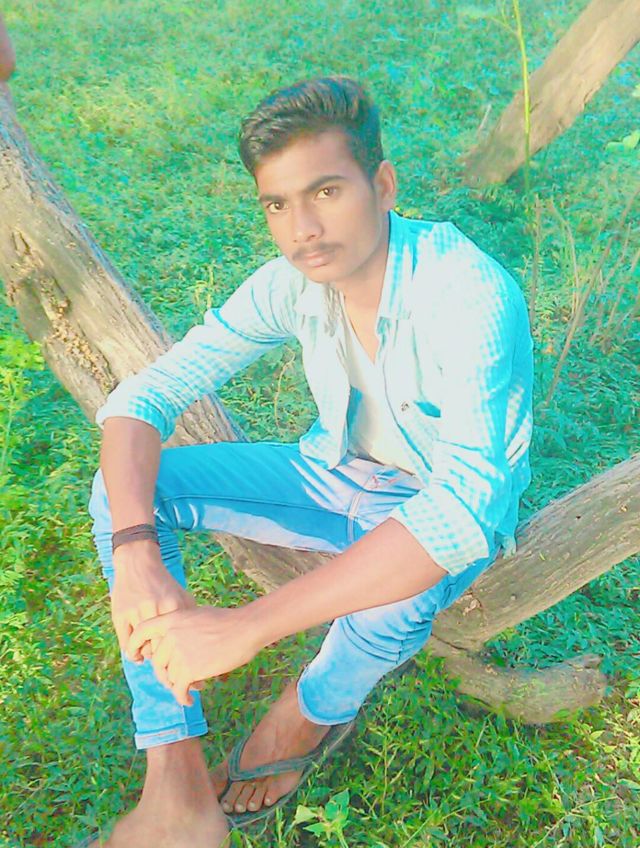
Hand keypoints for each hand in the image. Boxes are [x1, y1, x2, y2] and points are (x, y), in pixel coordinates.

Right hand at [110, 540, 194, 659]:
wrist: (137, 563)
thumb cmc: (161, 583)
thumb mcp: (180, 594)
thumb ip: (189, 614)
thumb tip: (192, 640)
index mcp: (172, 605)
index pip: (177, 640)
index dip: (178, 652)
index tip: (177, 656)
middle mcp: (154, 608)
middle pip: (159, 646)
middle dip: (161, 656)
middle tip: (162, 658)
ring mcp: (135, 611)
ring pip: (142, 646)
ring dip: (145, 654)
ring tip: (149, 653)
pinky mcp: (119, 615)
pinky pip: (126, 643)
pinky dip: (131, 652)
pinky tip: (136, 653)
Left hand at [127, 606, 261, 705]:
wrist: (245, 629)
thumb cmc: (226, 621)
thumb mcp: (197, 615)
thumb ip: (180, 626)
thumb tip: (169, 643)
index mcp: (171, 618)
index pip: (141, 630)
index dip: (134, 644)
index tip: (137, 657)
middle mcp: (171, 635)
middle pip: (157, 661)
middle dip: (166, 673)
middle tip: (176, 679)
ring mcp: (179, 652)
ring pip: (170, 677)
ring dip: (180, 684)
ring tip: (194, 685)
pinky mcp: (189, 669)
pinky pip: (179, 689)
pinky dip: (183, 697)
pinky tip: (189, 699)